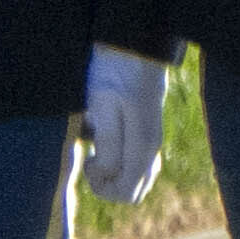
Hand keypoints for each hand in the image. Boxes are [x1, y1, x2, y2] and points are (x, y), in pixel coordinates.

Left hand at [85, 46, 167, 211]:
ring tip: (94, 148)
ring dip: (111, 173)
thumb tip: (107, 175)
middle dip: (106, 185)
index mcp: (143, 146)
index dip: (100, 187)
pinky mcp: (146, 131)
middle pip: (133, 191)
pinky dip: (117, 162)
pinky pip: (135, 162)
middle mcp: (152, 148)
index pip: (126, 192)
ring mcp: (152, 140)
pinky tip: (102, 142)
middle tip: (89, 159)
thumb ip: (109, 144)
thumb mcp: (102, 107)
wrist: (132, 45)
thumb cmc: (112, 73)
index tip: (87, 162)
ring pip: (135, 179)